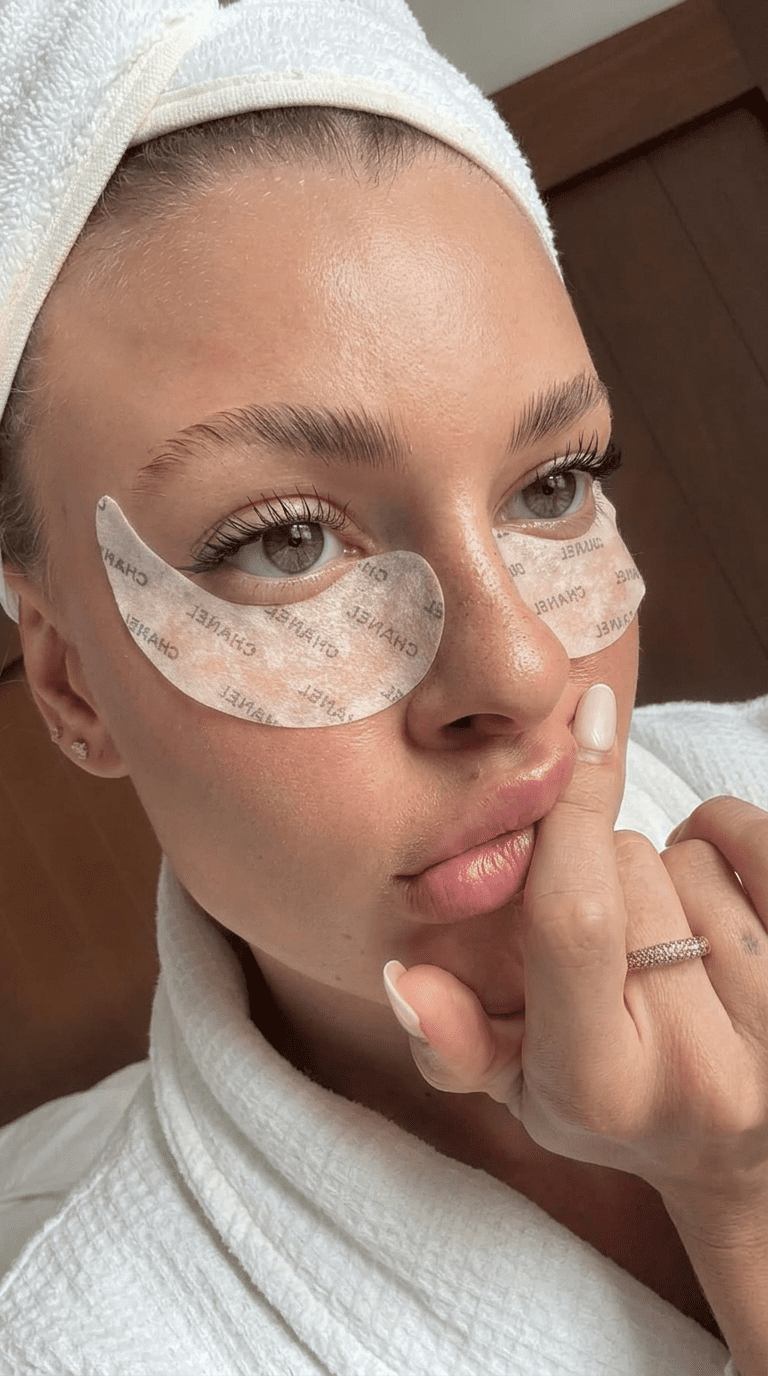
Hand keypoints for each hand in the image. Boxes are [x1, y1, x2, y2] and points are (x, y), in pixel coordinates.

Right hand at [384, 683, 767, 1208]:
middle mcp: (696, 1072)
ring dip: (670, 871)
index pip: (573, 918)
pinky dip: (733, 838)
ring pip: (697, 859)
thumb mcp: (518, 1084)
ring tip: (664, 933)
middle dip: (602, 868)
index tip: (583, 722)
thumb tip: (403, 977)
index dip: (570, 809)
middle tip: (608, 927)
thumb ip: (453, 1035)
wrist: (733, 1150)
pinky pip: (764, 849)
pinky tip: (715, 880)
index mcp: (597, 1086)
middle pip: (627, 868)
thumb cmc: (611, 1101)